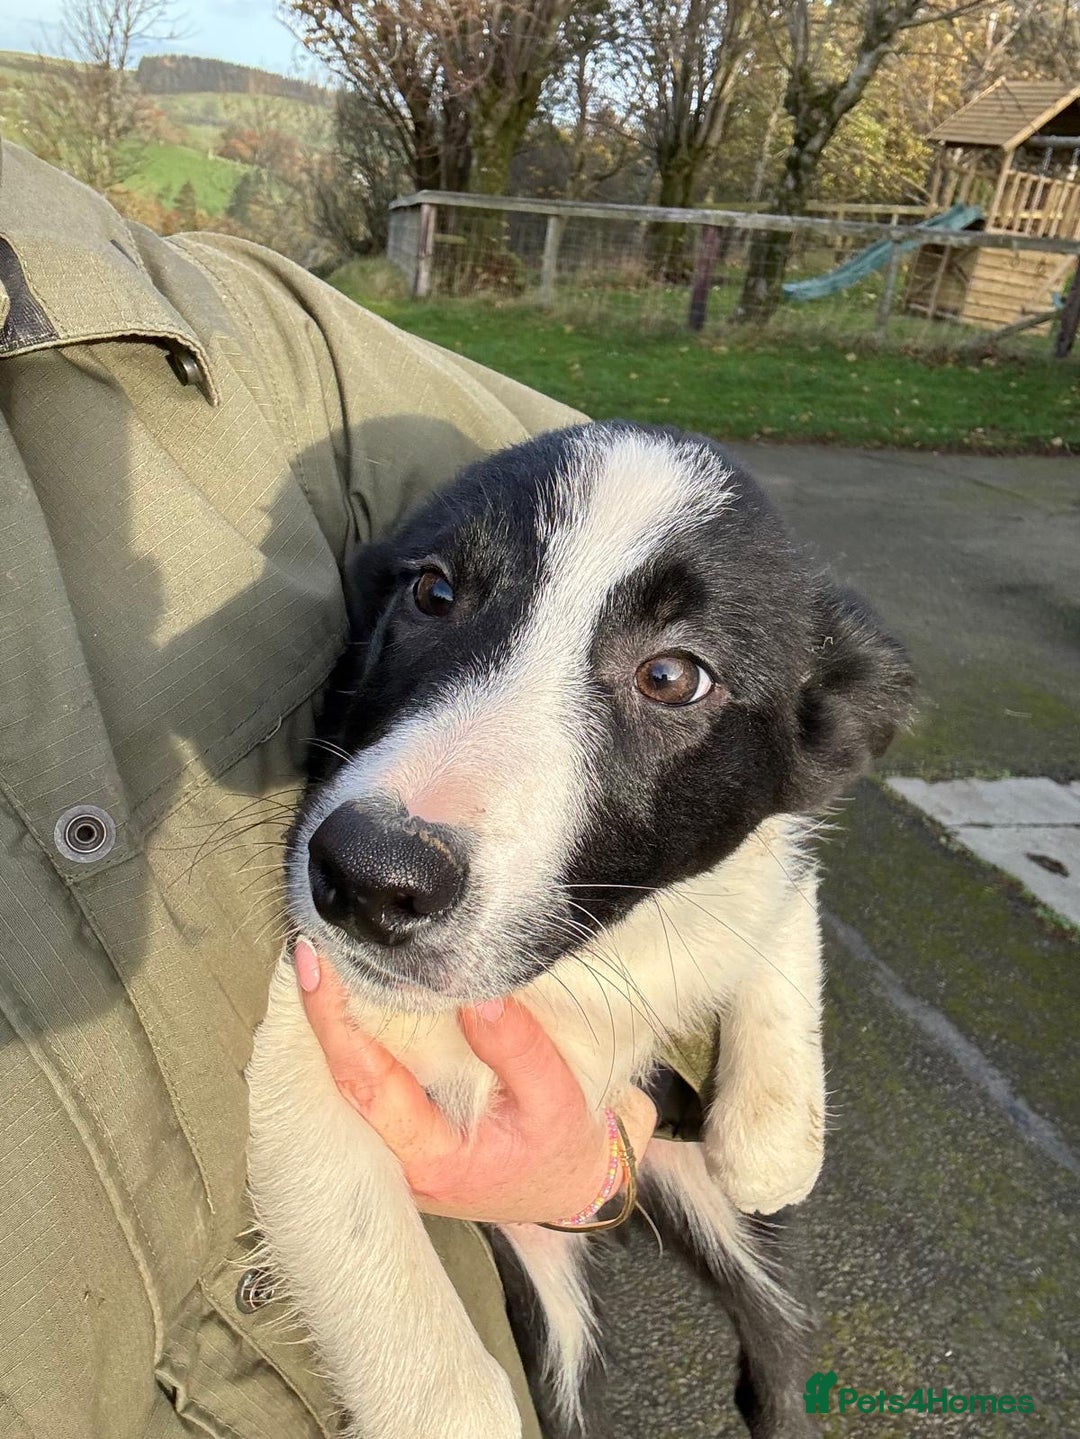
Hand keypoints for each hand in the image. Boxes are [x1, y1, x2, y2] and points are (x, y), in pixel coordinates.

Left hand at [294, 940, 655, 1224]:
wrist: (565, 1190)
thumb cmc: (560, 1150)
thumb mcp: (556, 1100)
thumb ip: (517, 1049)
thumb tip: (477, 993)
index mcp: (430, 1157)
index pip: (365, 1082)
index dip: (334, 1021)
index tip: (318, 965)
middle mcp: (396, 1158)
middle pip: (338, 1078)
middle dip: (319, 1011)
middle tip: (309, 944)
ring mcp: (393, 1148)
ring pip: (345, 1079)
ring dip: (332, 1020)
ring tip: (324, 956)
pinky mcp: (399, 1131)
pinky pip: (364, 1079)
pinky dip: (353, 1034)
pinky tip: (350, 993)